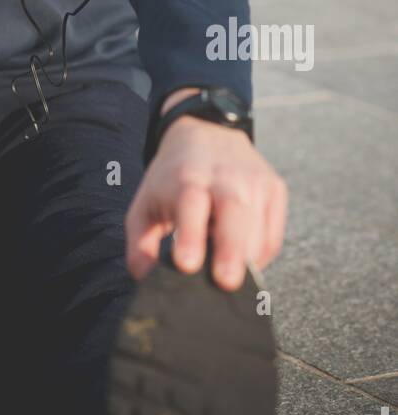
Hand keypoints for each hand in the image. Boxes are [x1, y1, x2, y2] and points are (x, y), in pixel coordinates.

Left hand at [125, 105, 287, 290]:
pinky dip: (260, 256)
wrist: (207, 131)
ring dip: (246, 260)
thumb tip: (141, 276)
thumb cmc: (173, 178)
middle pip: (234, 212)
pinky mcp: (274, 189)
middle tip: (226, 283)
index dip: (190, 235)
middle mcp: (224, 176)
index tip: (186, 263)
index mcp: (187, 177)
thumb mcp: (146, 202)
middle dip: (231, 251)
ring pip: (258, 229)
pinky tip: (243, 260)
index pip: (190, 204)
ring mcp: (254, 181)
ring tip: (228, 276)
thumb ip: (140, 242)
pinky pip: (273, 236)